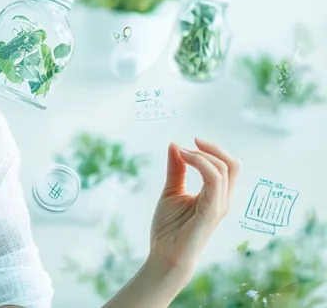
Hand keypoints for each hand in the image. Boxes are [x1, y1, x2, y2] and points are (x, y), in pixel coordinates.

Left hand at [148, 138, 240, 279]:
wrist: (165, 255)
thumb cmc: (169, 228)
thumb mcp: (171, 192)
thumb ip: (177, 170)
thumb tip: (175, 145)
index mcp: (216, 195)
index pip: (227, 166)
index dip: (211, 150)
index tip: (186, 145)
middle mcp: (223, 200)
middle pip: (233, 164)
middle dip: (212, 148)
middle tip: (190, 143)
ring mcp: (219, 206)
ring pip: (224, 169)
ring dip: (202, 155)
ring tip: (182, 153)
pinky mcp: (211, 211)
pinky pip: (215, 181)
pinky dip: (200, 164)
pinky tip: (184, 160)